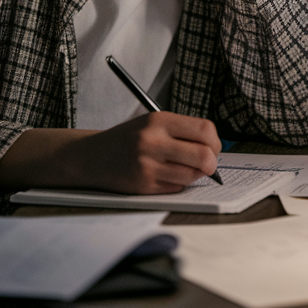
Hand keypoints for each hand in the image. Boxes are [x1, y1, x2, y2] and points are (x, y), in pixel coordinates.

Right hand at [69, 112, 222, 192]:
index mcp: (158, 120)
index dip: (215, 141)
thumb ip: (181, 131)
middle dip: (212, 163)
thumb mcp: (152, 124)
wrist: (92, 156)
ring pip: (193, 175)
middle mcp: (153, 141)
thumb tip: (215, 148)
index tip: (212, 147)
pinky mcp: (144, 185)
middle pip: (204, 155)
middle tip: (208, 164)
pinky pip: (177, 187)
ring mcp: (148, 164)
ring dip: (195, 175)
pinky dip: (179, 183)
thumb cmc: (128, 139)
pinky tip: (166, 176)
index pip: (205, 129)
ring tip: (184, 169)